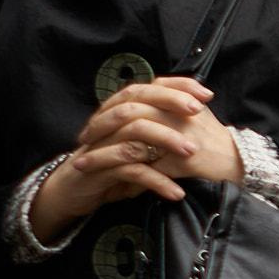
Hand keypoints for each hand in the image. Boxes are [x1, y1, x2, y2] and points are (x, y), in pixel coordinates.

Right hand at [29, 78, 224, 239]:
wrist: (73, 190)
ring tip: (191, 151)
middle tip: (198, 112)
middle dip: (170, 103)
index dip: (176, 86)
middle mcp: (108, 122)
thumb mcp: (137, 145)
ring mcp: (102, 145)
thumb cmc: (110, 165)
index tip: (205, 93)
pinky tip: (176, 192)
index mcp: (119, 112)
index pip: (148, 87)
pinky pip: (130, 171)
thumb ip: (158, 130)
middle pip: (138, 101)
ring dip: (165, 140)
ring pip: (134, 133)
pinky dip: (156, 181)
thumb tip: (197, 121)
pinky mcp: (100, 170)